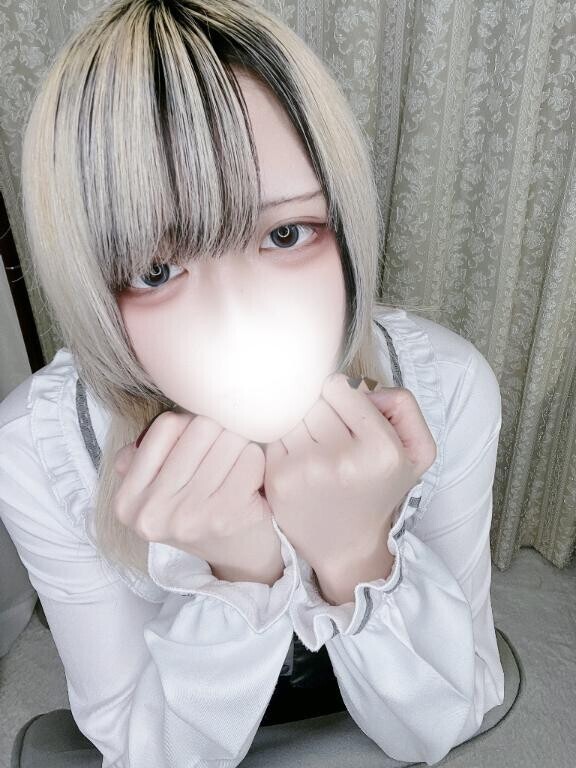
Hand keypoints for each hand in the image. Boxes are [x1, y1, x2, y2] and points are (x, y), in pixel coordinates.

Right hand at [112, 412, 284, 586]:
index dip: (190, 424)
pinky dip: (256, 460)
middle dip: (219, 431)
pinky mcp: (225, 517)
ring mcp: (188, 516)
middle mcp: (152, 511)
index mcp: (128, 499)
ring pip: (229, 439)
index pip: (166, 426)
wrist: (237, 558)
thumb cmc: (198, 510)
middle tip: (225, 449)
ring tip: (237, 462)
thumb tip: (166, 416)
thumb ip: (149, 451)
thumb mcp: (157, 487)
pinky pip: (250, 458)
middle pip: (201, 428)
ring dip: (240, 445)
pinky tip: (251, 475)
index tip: (200, 442)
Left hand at [263, 374, 436, 577]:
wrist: (349, 546)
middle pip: (314, 401)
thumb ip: (400, 404)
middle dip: (322, 412)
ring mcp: (306, 470)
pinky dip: (284, 443)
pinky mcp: (278, 479)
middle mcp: (343, 459)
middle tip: (332, 436)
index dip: (343, 397)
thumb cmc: (381, 489)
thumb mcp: (417, 450)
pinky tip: (300, 462)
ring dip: (302, 427)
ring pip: (292, 415)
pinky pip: (273, 435)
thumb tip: (357, 386)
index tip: (348, 416)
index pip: (341, 386)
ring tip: (317, 449)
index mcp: (382, 449)